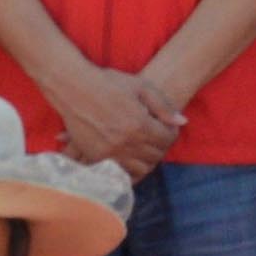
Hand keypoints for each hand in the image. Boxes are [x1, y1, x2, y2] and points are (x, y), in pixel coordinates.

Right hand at [60, 66, 191, 171]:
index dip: (171, 132)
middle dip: (161, 146)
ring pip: (141, 169)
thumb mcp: (141, 86)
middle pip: (156, 156)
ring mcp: (111, 153)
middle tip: (157, 137)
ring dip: (147, 160)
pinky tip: (131, 157)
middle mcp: (127, 142)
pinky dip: (130, 169)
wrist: (73, 88)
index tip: (167, 126)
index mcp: (140, 124)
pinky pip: (121, 172)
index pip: (167, 139)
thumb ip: (163, 106)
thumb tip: (182, 122)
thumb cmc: (108, 82)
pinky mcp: (97, 157)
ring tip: (144, 148)